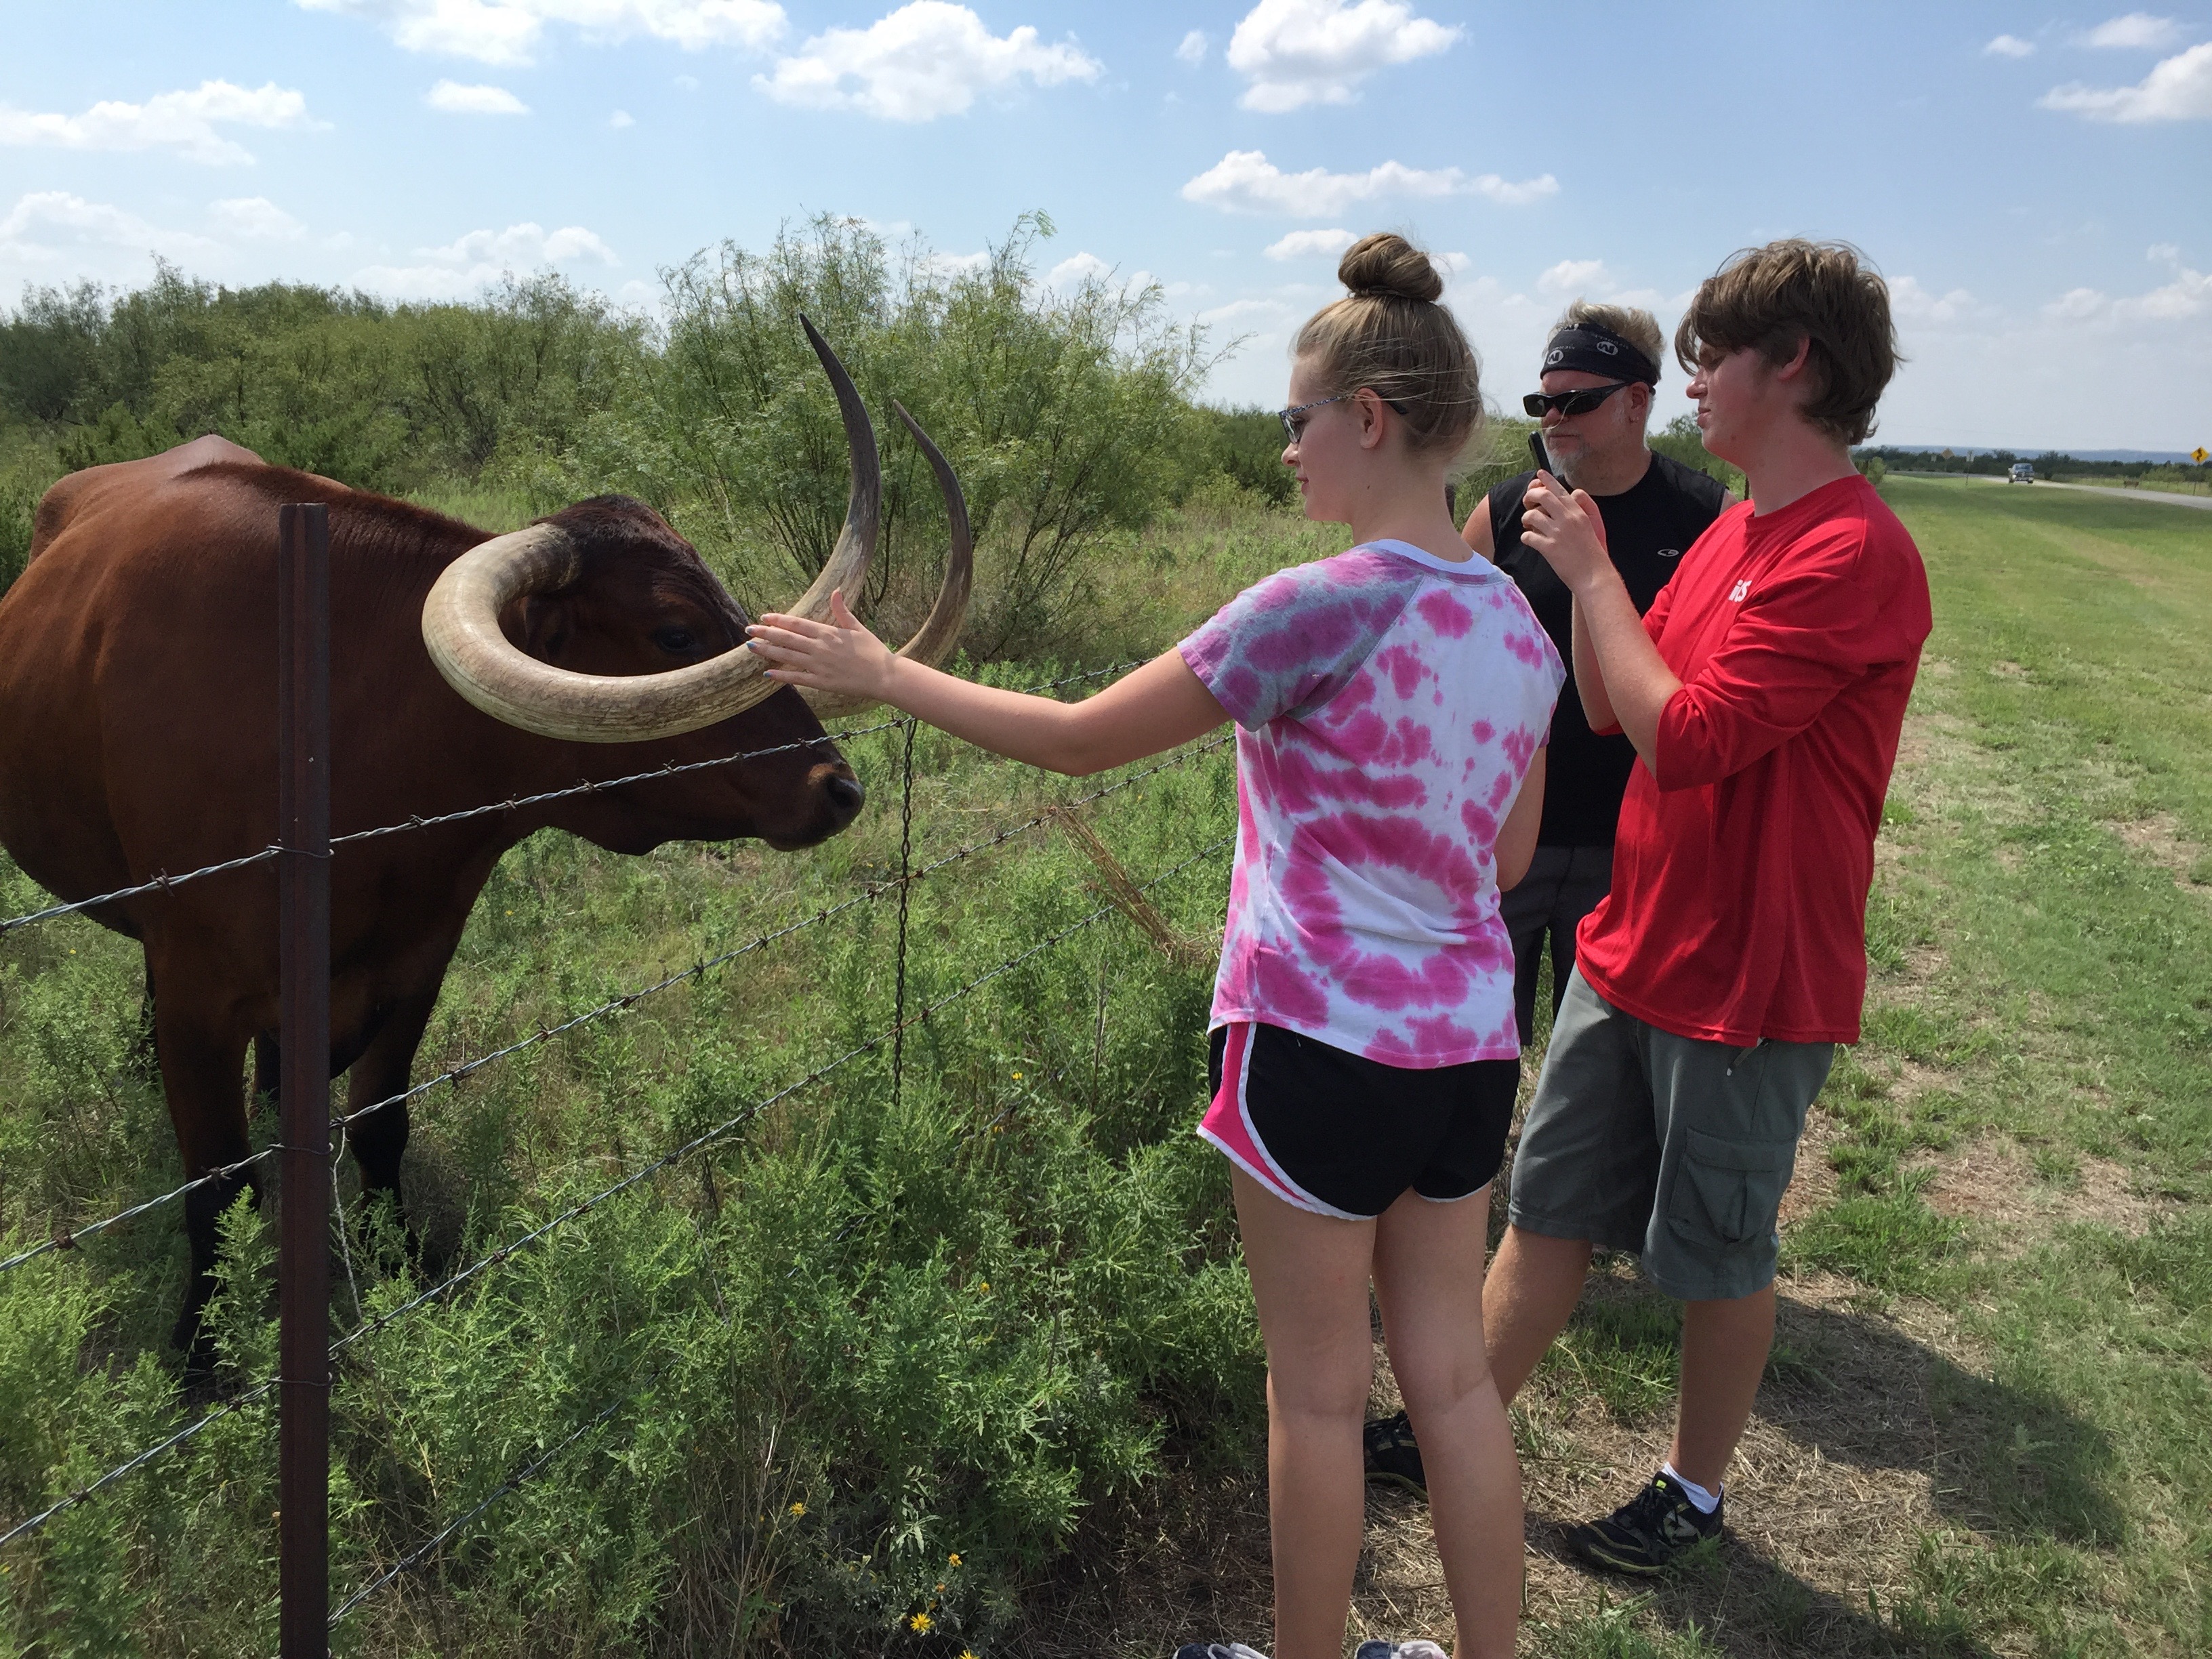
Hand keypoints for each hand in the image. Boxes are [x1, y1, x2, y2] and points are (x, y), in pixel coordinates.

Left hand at [745, 590, 895, 700]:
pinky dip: (782, 675)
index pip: (796, 623)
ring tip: (751, 648)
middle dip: (765, 633)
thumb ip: (842, 611)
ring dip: (768, 651)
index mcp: (828, 632)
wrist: (884, 675)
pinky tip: (768, 673)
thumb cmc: (873, 651)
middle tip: (748, 630)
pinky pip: (797, 678)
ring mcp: (819, 665)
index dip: (778, 620)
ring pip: (787, 656)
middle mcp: (820, 647)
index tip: (764, 617)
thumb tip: (836, 591)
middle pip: (786, 638)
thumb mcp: (857, 627)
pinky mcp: (821, 682)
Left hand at [1518, 470, 1610, 592]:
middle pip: (1543, 497)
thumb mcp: (1594, 525)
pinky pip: (1528, 536)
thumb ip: (1584, 508)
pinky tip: (1530, 540)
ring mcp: (1558, 533)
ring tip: (1528, 525)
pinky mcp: (1549, 548)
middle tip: (1527, 502)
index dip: (1548, 480)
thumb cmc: (1594, 552)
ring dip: (1526, 519)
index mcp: (1579, 513)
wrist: (1594, 575)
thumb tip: (1573, 494)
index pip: (1560, 491)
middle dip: (1531, 496)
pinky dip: (1526, 537)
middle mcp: (1568, 519)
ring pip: (1532, 516)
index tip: (1539, 474)